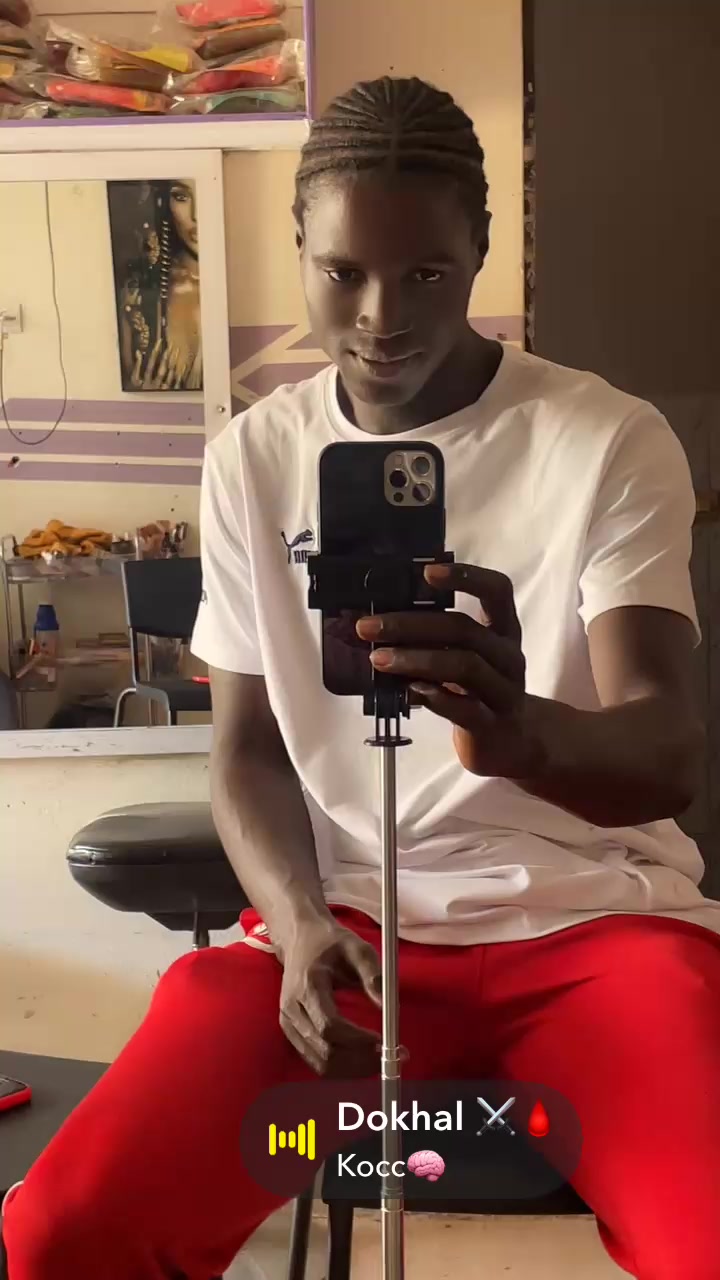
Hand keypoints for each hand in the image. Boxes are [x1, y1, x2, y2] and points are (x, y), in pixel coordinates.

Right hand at [133, 340, 188, 390]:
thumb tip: (138, 353)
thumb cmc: (140, 394)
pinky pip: (175, 384)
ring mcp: (162, 389)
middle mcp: (154, 384)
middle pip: (161, 369)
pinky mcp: (169, 394)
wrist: (145, 412)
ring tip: (178, 352)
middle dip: (166, 357)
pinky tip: (183, 366)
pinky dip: (179, 375)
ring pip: (169, 375)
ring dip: (173, 363)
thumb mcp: (134, 381)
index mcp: (145, 381)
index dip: (155, 352)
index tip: (160, 342)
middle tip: (172, 346)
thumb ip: (137, 367)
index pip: (150, 363)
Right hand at [276, 915, 383, 1077]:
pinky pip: (314, 1061)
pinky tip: (360, 1058)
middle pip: (325, 1051)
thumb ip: (374, 976)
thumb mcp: (357, 948)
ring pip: (319, 1063)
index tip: (383, 1041)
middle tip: (388, 1056)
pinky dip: (340, 1067)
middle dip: (359, 1060)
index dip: (358, 1040)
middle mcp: (292, 1009)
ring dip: (352, 1069)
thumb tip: (390, 1010)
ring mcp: (288, 1023)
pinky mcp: (290, 1032)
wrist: (299, 938)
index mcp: (308, 985)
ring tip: (378, 1059)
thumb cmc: (330, 942)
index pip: (329, 1025)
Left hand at [356, 562, 543, 779]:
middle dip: (412, 625)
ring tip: (379, 658)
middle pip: (465, 630)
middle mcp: (509, 656)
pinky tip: (408, 691)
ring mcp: (505, 692)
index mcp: (503, 630)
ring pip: (464, 666)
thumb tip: (379, 622)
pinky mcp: (493, 725)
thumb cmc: (479, 691)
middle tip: (369, 626)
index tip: (427, 572)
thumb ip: (436, 639)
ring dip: (416, 659)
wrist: (512, 743)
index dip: (466, 576)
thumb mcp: (465, 658)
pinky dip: (435, 697)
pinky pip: (465, 708)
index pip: (497, 591)